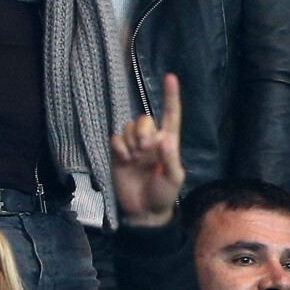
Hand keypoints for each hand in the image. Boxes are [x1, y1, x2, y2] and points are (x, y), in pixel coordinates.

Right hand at [111, 74, 184, 227]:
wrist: (143, 212)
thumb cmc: (163, 195)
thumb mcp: (173, 179)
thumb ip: (170, 159)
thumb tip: (164, 140)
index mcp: (168, 142)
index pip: (170, 115)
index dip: (170, 96)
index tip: (170, 77)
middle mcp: (150, 139)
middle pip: (144, 119)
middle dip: (143, 131)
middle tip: (144, 150)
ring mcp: (134, 145)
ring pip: (128, 127)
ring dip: (131, 140)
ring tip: (135, 159)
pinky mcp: (119, 152)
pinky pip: (116, 138)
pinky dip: (120, 148)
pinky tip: (124, 160)